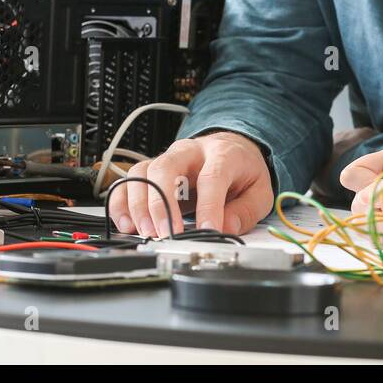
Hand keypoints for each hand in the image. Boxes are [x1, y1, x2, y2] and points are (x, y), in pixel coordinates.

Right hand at [107, 131, 273, 237]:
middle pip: (166, 168)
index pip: (212, 177)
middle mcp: (190, 152)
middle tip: (166, 233)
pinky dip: (122, 204)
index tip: (207, 230)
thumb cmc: (243, 171)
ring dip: (139, 206)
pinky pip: (128, 182)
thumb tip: (225, 228)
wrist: (232, 148)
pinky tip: (128, 225)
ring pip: (142, 174)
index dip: (208, 206)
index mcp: (222, 154)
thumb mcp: (260, 191)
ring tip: (147, 233)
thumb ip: (246, 211)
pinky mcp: (152, 170)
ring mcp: (168, 159)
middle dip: (162, 204)